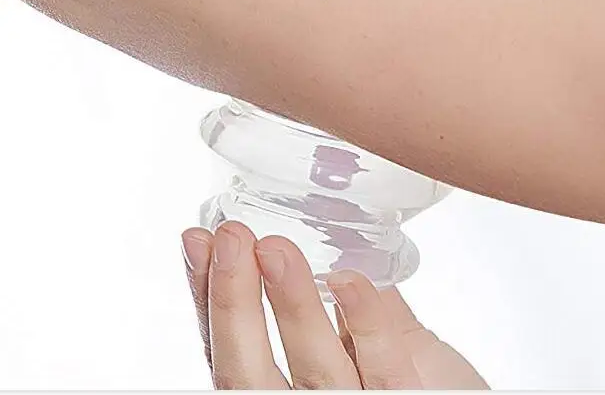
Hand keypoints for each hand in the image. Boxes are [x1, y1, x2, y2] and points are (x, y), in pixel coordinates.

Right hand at [181, 222, 487, 389]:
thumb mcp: (394, 357)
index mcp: (299, 390)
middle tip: (229, 237)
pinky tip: (348, 280)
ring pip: (311, 367)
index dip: (209, 299)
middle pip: (248, 373)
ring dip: (290, 302)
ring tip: (274, 249)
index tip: (198, 243)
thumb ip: (365, 321)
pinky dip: (364, 320)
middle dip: (231, 300)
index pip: (235, 351)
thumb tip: (341, 262)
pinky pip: (383, 366)